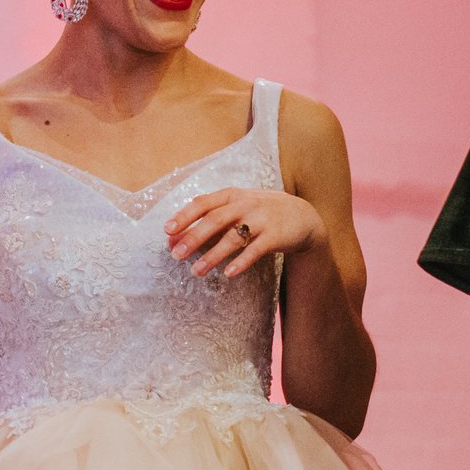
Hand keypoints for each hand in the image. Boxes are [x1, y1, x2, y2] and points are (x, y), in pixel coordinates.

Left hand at [165, 188, 325, 278]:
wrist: (301, 217)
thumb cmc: (258, 213)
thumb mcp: (235, 209)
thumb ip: (206, 220)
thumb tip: (172, 238)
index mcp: (231, 195)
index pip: (203, 203)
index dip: (184, 216)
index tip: (167, 230)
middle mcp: (245, 205)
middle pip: (215, 220)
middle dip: (194, 237)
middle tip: (176, 255)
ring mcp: (262, 220)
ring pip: (234, 237)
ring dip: (213, 255)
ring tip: (196, 271)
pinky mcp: (275, 236)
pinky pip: (256, 250)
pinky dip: (242, 261)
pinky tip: (229, 273)